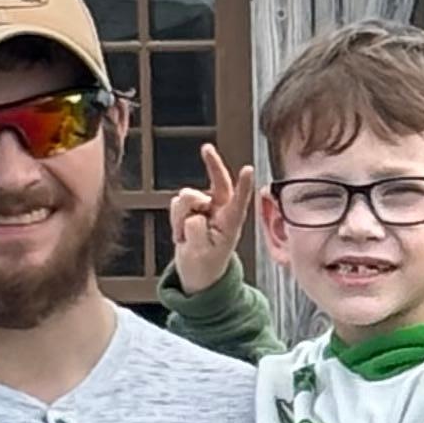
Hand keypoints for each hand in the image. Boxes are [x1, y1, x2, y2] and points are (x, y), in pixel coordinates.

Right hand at [169, 141, 256, 297]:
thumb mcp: (200, 252)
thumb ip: (196, 230)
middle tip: (206, 149)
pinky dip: (174, 218)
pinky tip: (181, 233)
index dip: (243, 184)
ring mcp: (205, 208)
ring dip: (181, 215)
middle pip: (217, 182)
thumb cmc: (205, 264)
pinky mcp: (191, 208)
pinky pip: (176, 204)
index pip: (238, 200)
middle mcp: (220, 211)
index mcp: (231, 223)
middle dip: (213, 164)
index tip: (249, 169)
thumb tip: (191, 210)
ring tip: (186, 236)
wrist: (195, 273)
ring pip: (187, 197)